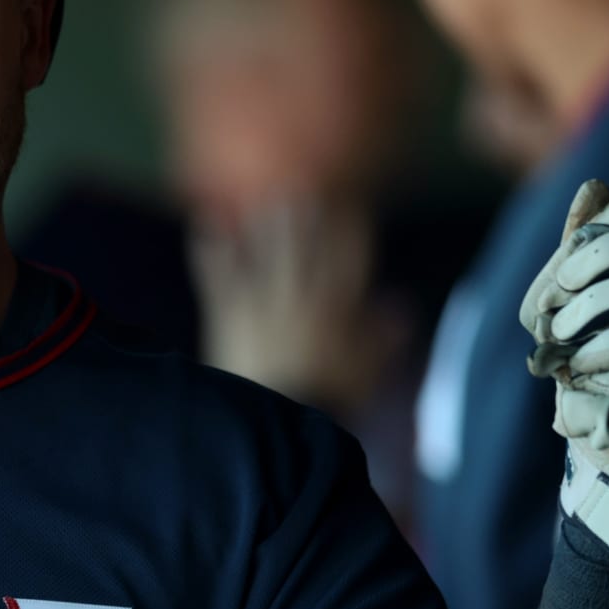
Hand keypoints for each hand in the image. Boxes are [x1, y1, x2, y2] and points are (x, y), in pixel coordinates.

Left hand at [189, 198, 403, 414]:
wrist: (275, 414)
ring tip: (267, 202)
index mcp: (336, 307)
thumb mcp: (365, 371)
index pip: (350, 259)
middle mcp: (301, 295)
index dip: (351, 232)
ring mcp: (262, 300)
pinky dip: (211, 249)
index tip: (352, 209)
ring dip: (267, 225)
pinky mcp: (228, 312)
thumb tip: (403, 305)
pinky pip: (218, 274)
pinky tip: (205, 225)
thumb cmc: (325, 397)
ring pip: (267, 251)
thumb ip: (384, 336)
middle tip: (306, 193)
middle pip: (307, 246)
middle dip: (309, 218)